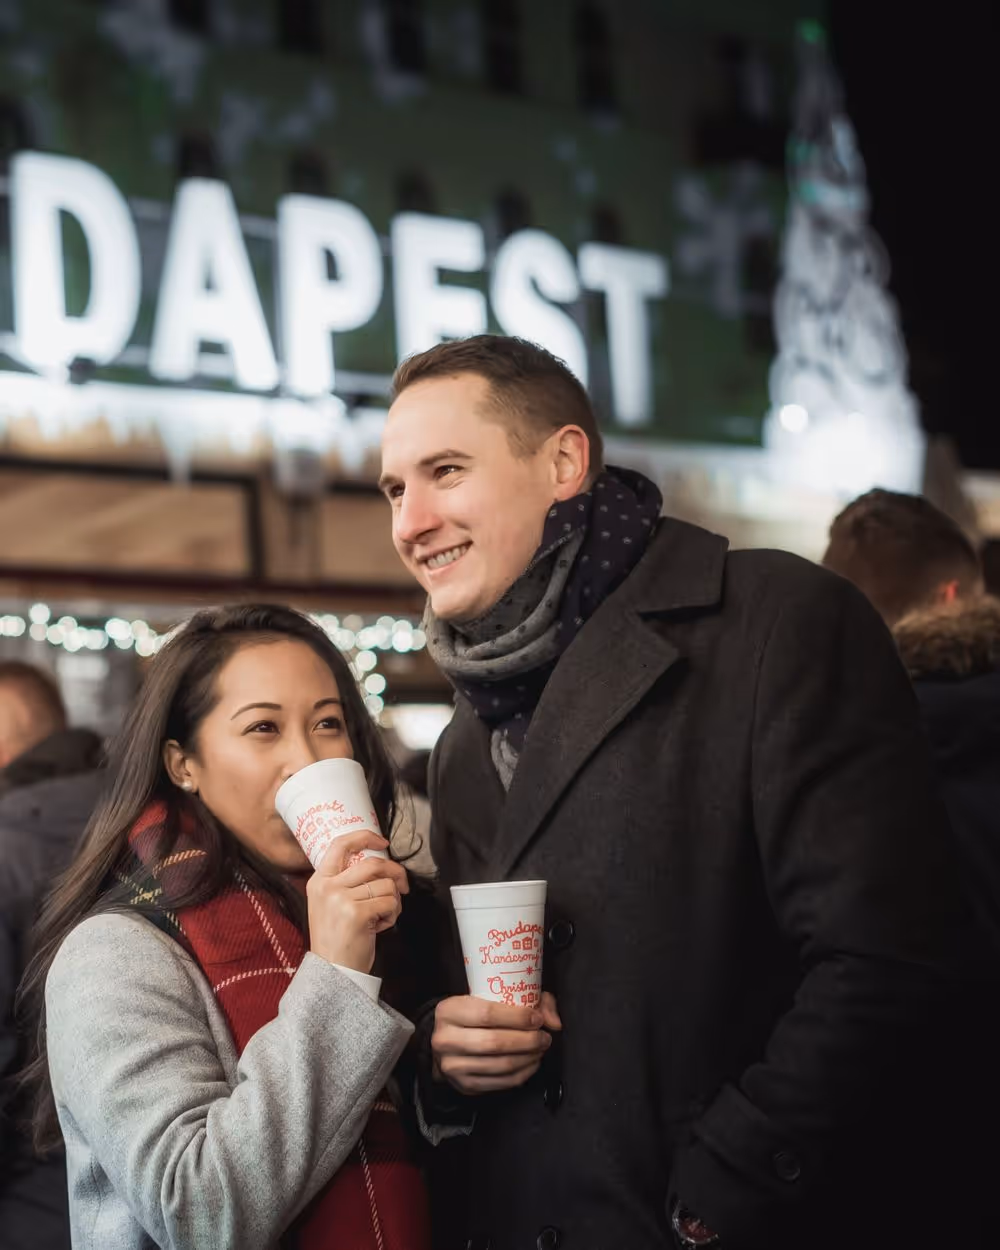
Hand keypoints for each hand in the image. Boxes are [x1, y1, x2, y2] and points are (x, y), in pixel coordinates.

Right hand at [306, 830, 408, 973]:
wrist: (332, 973)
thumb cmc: (337, 941)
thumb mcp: (330, 905)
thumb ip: (346, 882)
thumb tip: (380, 865)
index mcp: (318, 881)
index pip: (340, 844)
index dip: (365, 837)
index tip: (382, 842)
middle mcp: (327, 887)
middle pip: (373, 863)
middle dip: (396, 872)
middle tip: (402, 886)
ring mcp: (341, 899)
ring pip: (386, 885)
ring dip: (393, 901)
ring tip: (382, 917)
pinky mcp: (357, 913)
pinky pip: (389, 903)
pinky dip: (392, 915)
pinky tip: (379, 927)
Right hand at [431, 991, 561, 1094]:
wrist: (446, 1041)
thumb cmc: (473, 1014)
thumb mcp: (489, 996)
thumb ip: (525, 998)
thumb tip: (553, 1021)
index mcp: (449, 1011)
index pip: (487, 1015)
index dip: (517, 1018)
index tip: (537, 1019)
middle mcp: (446, 1039)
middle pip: (495, 1042)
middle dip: (527, 1041)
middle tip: (544, 1037)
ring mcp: (453, 1066)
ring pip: (500, 1065)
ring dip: (528, 1058)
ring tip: (541, 1049)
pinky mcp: (464, 1085)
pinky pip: (500, 1083)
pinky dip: (522, 1074)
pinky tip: (531, 1063)